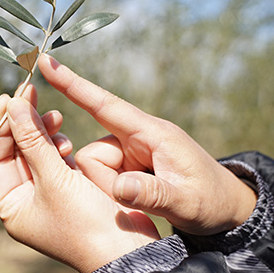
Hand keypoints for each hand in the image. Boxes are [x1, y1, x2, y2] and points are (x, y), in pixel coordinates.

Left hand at [0, 85, 159, 272]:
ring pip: (39, 153)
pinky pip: (58, 161)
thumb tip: (13, 104)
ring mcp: (50, 196)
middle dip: (25, 124)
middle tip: (33, 93)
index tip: (11, 96)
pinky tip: (68, 140)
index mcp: (12, 207)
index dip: (2, 127)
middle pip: (17, 152)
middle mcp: (27, 202)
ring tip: (57, 119)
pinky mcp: (72, 191)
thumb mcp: (55, 178)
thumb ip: (33, 139)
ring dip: (45, 133)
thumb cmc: (85, 224)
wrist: (127, 253)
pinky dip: (60, 147)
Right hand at [37, 54, 256, 235]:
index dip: (73, 85)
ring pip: (95, 170)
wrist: (227, 211)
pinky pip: (104, 179)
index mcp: (151, 134)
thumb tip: (118, 188)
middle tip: (137, 202)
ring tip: (145, 204)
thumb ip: (153, 195)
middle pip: (93, 154)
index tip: (46, 61)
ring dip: (112, 192)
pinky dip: (114, 194)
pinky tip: (139, 204)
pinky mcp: (130, 168)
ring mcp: (132, 153)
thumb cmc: (210, 202)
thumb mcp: (186, 203)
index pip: (104, 104)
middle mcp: (137, 139)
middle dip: (105, 182)